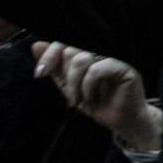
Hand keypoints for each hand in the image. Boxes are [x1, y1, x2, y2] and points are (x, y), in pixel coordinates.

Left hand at [34, 40, 160, 149]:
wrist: (118, 120)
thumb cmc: (97, 102)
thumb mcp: (68, 86)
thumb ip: (55, 67)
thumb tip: (37, 45)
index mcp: (89, 51)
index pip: (65, 42)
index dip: (49, 56)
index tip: (39, 74)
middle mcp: (102, 50)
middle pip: (71, 51)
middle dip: (66, 78)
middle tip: (71, 97)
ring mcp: (116, 57)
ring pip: (82, 59)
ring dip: (75, 84)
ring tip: (80, 99)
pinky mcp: (126, 67)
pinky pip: (97, 70)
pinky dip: (89, 86)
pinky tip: (92, 97)